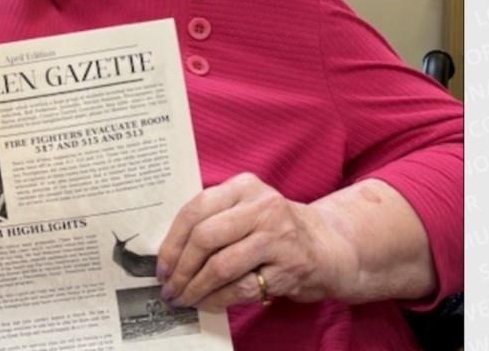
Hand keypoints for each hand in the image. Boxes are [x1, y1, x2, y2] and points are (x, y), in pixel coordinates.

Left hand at [156, 173, 348, 310]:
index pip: (196, 209)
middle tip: (168, 286)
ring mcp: (278, 238)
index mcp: (244, 186)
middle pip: (205, 237)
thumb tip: (169, 252)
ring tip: (183, 298)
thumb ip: (213, 218)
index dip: (172, 240)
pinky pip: (242, 288)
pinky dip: (218, 299)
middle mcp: (262, 207)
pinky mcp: (289, 268)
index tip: (161, 264)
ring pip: (221, 266)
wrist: (327, 245)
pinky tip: (207, 303)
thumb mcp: (246, 207)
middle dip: (180, 267)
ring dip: (195, 288)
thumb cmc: (273, 227)